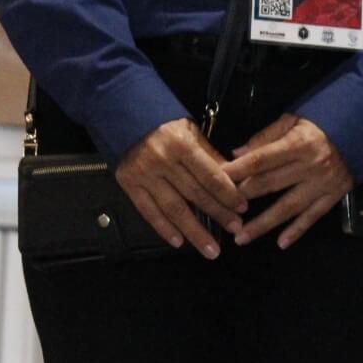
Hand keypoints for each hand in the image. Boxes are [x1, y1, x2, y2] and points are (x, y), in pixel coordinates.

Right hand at [115, 118, 246, 258]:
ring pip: (174, 209)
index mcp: (180, 144)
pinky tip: (179, 242)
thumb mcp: (189, 130)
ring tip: (211, 250)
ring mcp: (144, 174)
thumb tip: (234, 179)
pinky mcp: (128, 183)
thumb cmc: (161, 121)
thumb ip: (210, 156)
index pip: (210, 176)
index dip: (228, 194)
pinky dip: (164, 229)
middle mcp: (162, 161)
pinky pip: (148, 211)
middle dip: (219, 214)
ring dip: (195, 232)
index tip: (243, 208)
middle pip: (196, 195)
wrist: (120, 111)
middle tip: (235, 230)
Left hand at [222, 115, 355, 249]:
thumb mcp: (293, 120)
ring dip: (263, 224)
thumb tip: (237, 154)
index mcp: (298, 144)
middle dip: (243, 199)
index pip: (261, 159)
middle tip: (221, 213)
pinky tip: (281, 243)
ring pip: (288, 207)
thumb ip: (265, 137)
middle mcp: (309, 167)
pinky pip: (312, 217)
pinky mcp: (332, 197)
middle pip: (270, 184)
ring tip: (242, 238)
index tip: (217, 180)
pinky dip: (296, 231)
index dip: (238, 170)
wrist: (362, 131)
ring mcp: (322, 185)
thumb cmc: (322, 123)